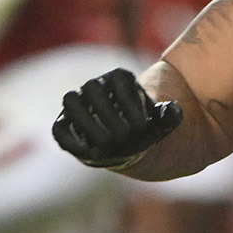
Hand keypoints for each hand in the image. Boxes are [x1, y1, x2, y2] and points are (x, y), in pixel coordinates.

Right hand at [53, 67, 183, 168]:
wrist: (128, 143)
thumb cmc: (145, 128)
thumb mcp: (161, 123)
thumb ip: (170, 116)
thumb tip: (172, 110)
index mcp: (119, 78)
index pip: (119, 79)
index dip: (129, 103)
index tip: (141, 125)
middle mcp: (95, 85)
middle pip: (92, 87)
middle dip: (108, 114)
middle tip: (125, 137)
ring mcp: (78, 104)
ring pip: (70, 100)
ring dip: (86, 122)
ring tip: (106, 144)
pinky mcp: (65, 125)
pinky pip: (59, 129)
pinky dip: (70, 140)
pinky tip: (89, 154)